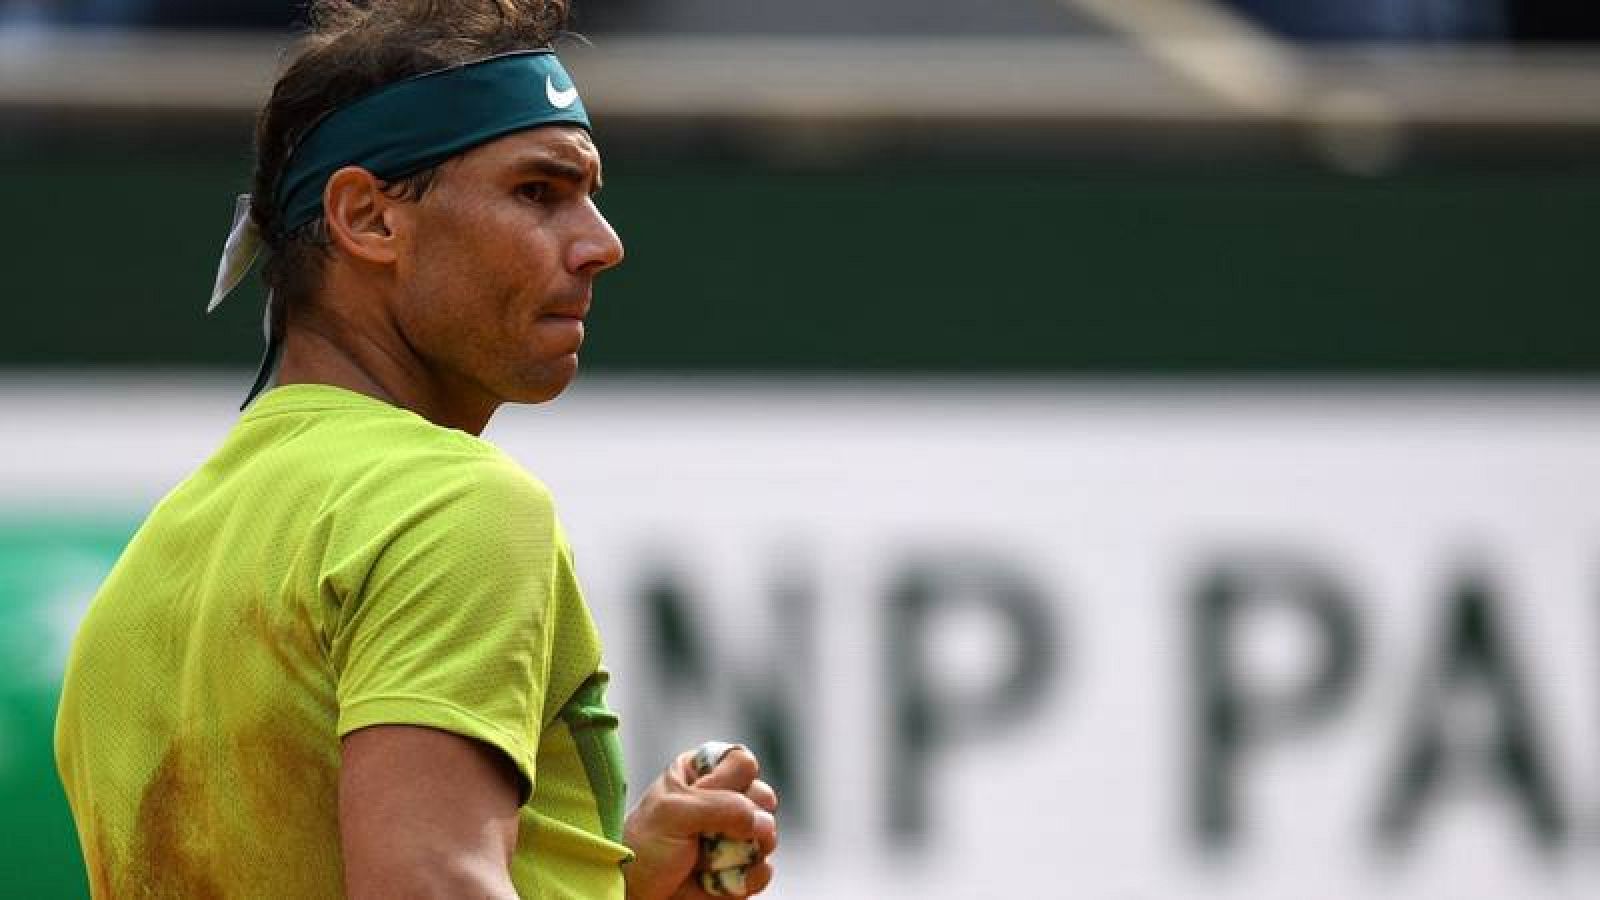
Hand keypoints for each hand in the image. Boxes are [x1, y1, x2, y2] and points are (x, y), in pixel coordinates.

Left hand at [622, 744, 779, 899]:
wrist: (638, 896)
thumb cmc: (644, 849)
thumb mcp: (673, 813)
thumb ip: (720, 806)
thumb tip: (763, 821)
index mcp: (701, 774)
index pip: (740, 761)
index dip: (731, 782)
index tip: (705, 799)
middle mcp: (722, 801)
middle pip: (763, 796)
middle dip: (743, 819)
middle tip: (713, 833)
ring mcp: (734, 836)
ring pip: (768, 834)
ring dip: (743, 851)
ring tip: (709, 860)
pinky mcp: (742, 867)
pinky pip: (764, 869)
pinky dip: (747, 878)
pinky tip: (719, 880)